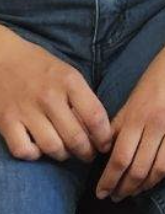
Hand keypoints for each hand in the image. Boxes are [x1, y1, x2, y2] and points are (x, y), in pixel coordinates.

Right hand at [0, 27, 111, 162]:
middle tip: (89, 155)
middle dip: (87, 152)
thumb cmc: (42, 67)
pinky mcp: (6, 122)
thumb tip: (97, 126)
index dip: (104, 136)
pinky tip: (39, 149)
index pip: (95, 116)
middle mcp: (50, 97)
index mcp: (70, 82)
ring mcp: (27, 110)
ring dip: (63, 155)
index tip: (106, 144)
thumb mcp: (69, 73)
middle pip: (75, 137)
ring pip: (52, 147)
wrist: (3, 58)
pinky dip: (34, 155)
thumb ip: (82, 97)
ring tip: (67, 153)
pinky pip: (24, 150)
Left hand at [96, 38, 164, 199]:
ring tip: (140, 190)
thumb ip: (123, 119)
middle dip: (126, 188)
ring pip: (161, 168)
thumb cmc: (163, 68)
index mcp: (137, 114)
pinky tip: (164, 174)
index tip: (102, 192)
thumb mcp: (136, 92)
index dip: (109, 180)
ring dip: (148, 184)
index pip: (119, 158)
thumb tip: (107, 146)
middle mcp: (157, 123)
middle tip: (120, 196)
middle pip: (139, 168)